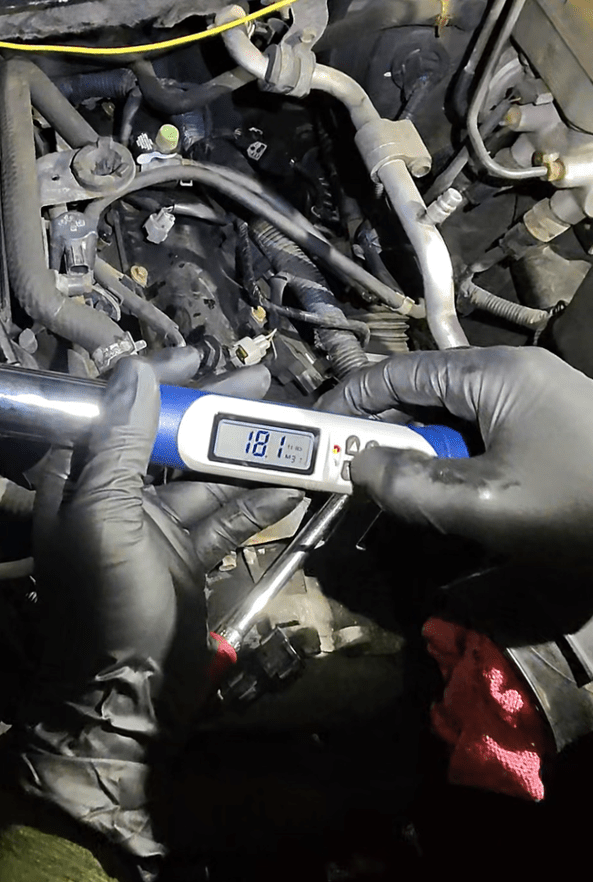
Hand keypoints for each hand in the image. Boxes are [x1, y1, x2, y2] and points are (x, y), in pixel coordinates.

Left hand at [12, 357, 300, 863]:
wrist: (124, 701)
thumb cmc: (105, 608)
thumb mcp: (105, 522)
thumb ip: (120, 447)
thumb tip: (136, 371)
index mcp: (78, 483)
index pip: (112, 412)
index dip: (151, 380)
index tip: (197, 358)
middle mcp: (112, 499)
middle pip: (164, 438)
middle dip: (211, 410)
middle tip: (263, 381)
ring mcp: (152, 530)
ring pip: (200, 477)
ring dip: (242, 452)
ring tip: (289, 423)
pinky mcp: (185, 559)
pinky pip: (223, 520)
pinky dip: (254, 502)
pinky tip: (290, 482)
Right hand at [318, 346, 592, 569]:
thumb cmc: (581, 510)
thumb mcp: (485, 504)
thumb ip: (411, 485)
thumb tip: (361, 467)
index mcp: (496, 375)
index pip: (401, 371)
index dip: (351, 398)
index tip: (315, 431)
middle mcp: (516, 377)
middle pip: (427, 393)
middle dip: (384, 431)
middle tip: (351, 472)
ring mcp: (540, 404)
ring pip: (456, 420)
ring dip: (421, 453)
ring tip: (398, 491)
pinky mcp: (555, 433)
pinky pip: (486, 438)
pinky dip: (456, 463)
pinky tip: (451, 498)